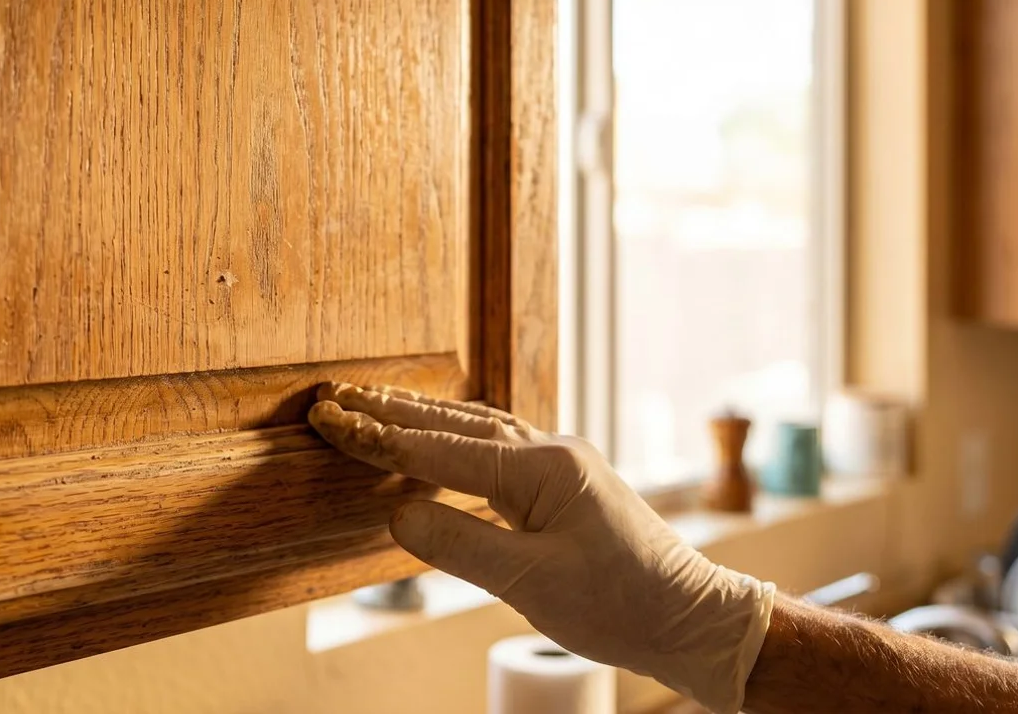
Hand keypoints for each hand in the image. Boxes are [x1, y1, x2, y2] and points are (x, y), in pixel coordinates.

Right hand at [309, 383, 773, 713]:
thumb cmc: (620, 604)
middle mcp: (550, 453)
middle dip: (392, 411)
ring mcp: (560, 466)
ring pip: (477, 429)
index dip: (377, 437)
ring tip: (373, 407)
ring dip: (423, 419)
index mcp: (541, 468)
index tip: (327, 419)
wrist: (691, 620)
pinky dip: (455, 440)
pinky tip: (439, 442)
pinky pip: (496, 449)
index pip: (438, 448)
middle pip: (455, 422)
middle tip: (337, 397)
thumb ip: (458, 542)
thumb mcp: (530, 583)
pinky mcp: (565, 486)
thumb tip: (397, 512)